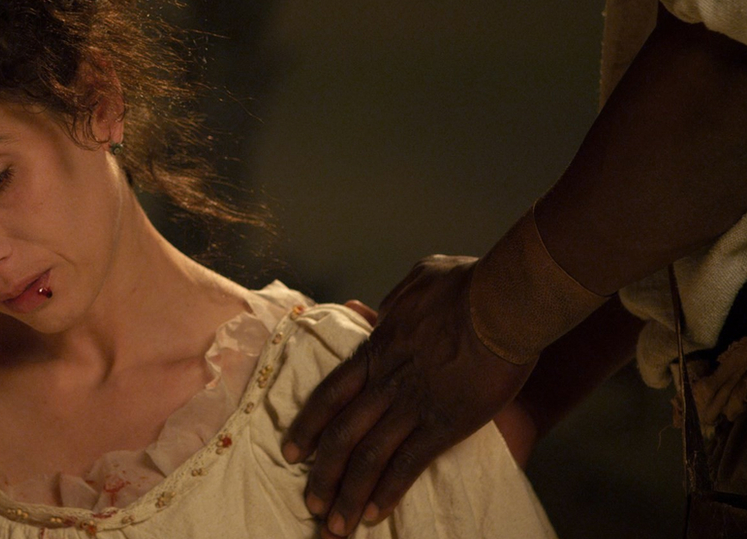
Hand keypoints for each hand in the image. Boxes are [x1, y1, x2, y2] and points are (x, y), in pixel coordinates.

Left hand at [282, 255, 534, 536]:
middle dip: (322, 474)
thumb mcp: (417, 282)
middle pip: (340, 435)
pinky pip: (407, 465)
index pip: (328, 395)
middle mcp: (385, 383)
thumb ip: (393, 303)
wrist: (504, 302)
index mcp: (375, 350)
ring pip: (367, 458)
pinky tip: (376, 513)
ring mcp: (412, 406)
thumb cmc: (468, 286)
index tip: (291, 451)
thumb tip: (377, 310)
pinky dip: (388, 492)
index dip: (307, 426)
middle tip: (311, 503)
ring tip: (336, 525)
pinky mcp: (444, 424)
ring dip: (349, 495)